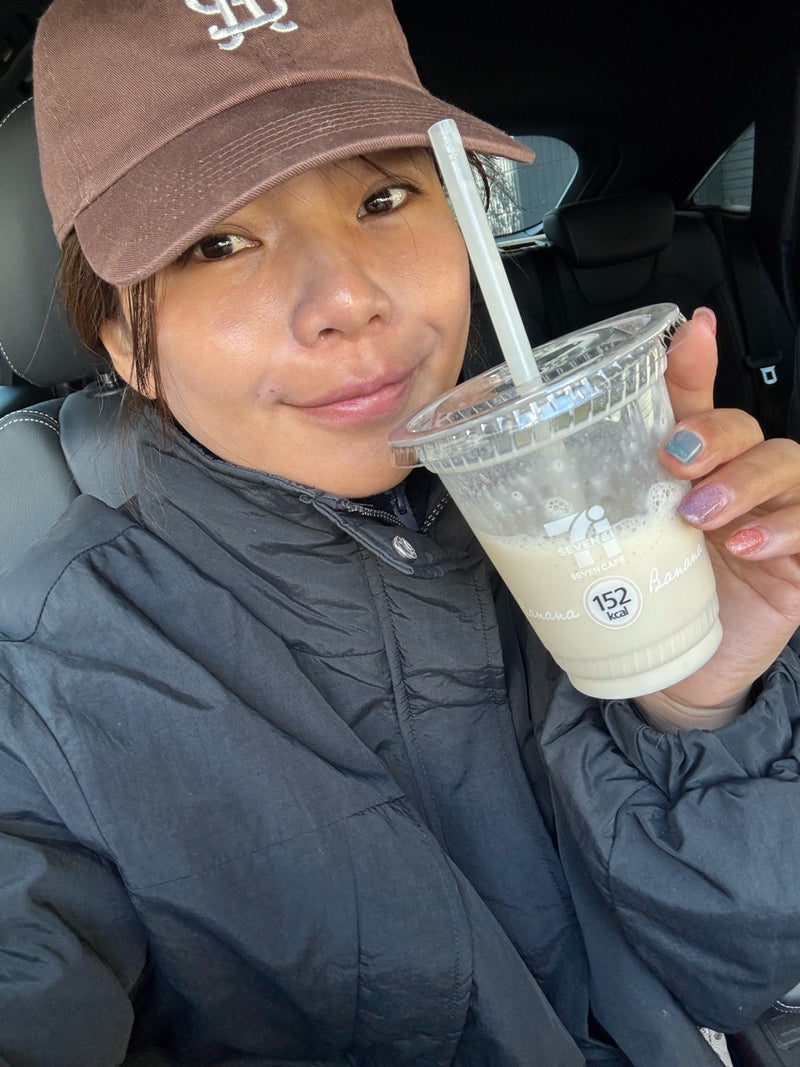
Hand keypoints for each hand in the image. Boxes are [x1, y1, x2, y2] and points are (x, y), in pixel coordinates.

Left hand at [635, 307, 799, 729]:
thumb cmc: (643, 599)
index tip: (692, 330)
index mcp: (688, 470)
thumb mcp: (617, 542)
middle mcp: (734, 483)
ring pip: (786, 464)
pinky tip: (745, 546)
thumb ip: (598, 492)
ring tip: (700, 516)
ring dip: (743, 481)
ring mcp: (773, 518)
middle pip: (745, 427)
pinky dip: (781, 528)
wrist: (671, 672)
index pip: (698, 402)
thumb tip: (534, 454)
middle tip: (674, 461)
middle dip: (714, 433)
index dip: (695, 363)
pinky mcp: (798, 562)